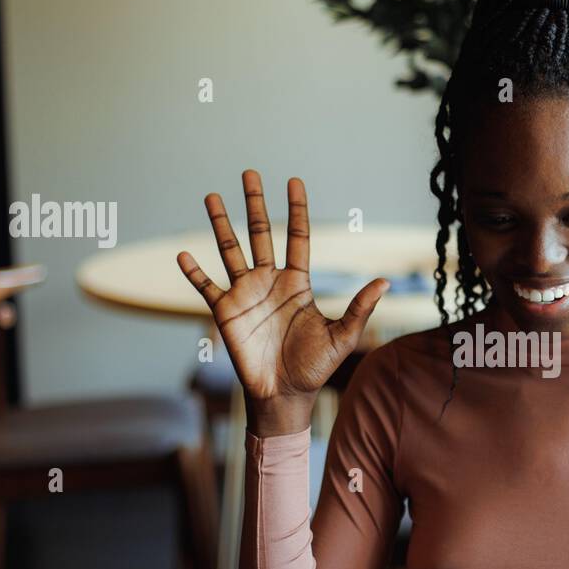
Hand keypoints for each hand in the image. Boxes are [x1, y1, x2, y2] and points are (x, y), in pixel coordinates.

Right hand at [177, 171, 388, 432]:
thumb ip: (359, 308)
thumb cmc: (314, 368)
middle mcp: (270, 282)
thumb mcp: (342, 336)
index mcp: (298, 283)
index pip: (297, 237)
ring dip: (220, 224)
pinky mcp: (225, 312)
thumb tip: (384, 281)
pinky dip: (194, 272)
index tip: (294, 181)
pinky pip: (206, 287)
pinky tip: (183, 254)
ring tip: (211, 196)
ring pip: (230, 251)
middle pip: (260, 234)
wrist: (284, 395)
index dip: (296, 210)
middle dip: (254, 204)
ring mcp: (245, 294)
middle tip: (249, 173)